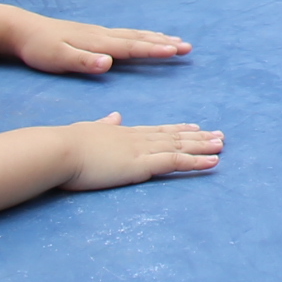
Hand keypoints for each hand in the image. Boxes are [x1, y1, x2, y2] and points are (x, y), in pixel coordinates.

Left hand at [1, 11, 193, 77]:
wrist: (20, 29)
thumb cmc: (38, 48)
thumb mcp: (57, 58)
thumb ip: (83, 62)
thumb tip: (108, 63)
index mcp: (97, 43)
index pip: (131, 47)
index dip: (154, 50)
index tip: (176, 51)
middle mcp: (101, 35)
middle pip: (138, 39)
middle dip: (164, 43)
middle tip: (187, 47)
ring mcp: (97, 33)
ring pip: (133, 35)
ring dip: (155, 38)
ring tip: (175, 41)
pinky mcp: (91, 34)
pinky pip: (124, 35)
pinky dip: (140, 36)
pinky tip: (142, 38)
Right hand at [56, 113, 224, 188]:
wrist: (59, 148)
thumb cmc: (66, 144)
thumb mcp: (88, 129)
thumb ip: (103, 124)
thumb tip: (114, 116)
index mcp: (123, 133)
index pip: (157, 131)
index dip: (178, 130)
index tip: (194, 127)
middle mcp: (137, 139)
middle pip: (174, 137)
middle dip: (198, 137)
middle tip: (219, 136)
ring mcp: (141, 151)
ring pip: (180, 147)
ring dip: (203, 147)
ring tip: (222, 144)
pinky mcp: (140, 165)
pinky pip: (176, 162)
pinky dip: (196, 162)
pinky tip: (213, 161)